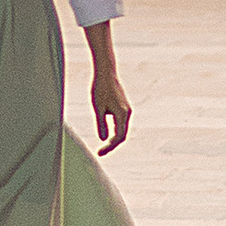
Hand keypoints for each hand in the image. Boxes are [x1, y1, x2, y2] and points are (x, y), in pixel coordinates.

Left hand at [85, 23, 131, 150]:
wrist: (106, 72)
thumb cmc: (100, 88)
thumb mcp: (98, 108)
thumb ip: (101, 124)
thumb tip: (103, 139)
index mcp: (122, 115)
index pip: (118, 137)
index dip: (109, 147)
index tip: (99, 153)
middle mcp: (127, 113)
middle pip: (122, 135)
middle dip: (112, 145)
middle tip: (100, 152)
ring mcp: (126, 110)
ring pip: (121, 129)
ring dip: (113, 138)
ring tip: (103, 146)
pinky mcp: (123, 106)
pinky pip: (120, 123)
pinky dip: (114, 130)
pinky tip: (105, 133)